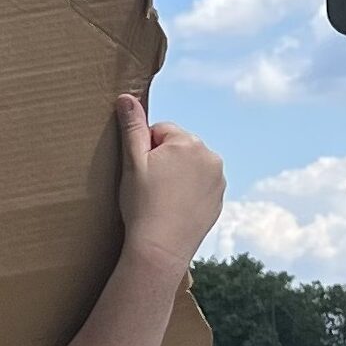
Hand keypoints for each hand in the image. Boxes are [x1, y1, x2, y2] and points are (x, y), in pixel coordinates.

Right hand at [117, 94, 224, 268]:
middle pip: (178, 146)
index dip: (144, 149)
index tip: (140, 172)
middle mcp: (210, 157)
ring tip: (160, 198)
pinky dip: (187, 191)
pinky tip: (172, 207)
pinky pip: (199, 184)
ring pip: (189, 165)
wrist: (159, 248)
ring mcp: (218, 179)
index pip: (160, 130)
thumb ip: (131, 127)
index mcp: (188, 143)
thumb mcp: (131, 162)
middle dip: (163, 159)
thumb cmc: (142, 205)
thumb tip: (127, 97)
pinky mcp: (219, 198)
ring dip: (176, 173)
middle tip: (148, 185)